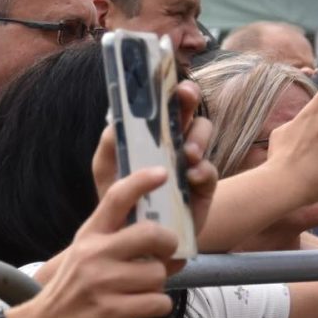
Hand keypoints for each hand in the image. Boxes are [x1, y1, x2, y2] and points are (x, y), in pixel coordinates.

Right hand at [27, 168, 180, 317]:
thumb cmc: (71, 296)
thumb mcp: (84, 259)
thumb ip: (116, 243)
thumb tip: (165, 239)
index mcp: (88, 236)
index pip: (116, 197)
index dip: (142, 181)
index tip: (162, 173)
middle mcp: (93, 254)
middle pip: (151, 234)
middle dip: (168, 245)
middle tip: (164, 255)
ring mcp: (101, 282)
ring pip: (157, 273)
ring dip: (158, 285)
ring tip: (141, 292)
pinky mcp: (110, 311)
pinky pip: (157, 301)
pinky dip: (157, 306)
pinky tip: (141, 309)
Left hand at [91, 79, 216, 232]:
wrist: (134, 242)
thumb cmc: (122, 200)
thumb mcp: (108, 173)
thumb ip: (109, 148)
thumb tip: (114, 124)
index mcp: (153, 134)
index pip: (163, 104)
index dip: (167, 87)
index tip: (166, 75)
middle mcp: (175, 142)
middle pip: (188, 110)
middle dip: (189, 98)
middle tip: (185, 96)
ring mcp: (192, 162)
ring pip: (204, 133)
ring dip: (197, 136)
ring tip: (187, 152)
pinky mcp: (203, 187)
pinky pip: (209, 171)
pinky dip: (202, 170)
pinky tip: (190, 176)